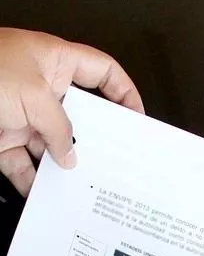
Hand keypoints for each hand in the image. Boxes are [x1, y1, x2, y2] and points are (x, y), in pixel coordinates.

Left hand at [0, 27, 143, 195]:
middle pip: (81, 116)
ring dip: (65, 165)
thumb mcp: (33, 96)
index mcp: (54, 61)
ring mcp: (22, 114)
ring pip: (54, 145)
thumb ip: (61, 128)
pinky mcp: (3, 138)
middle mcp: (42, 87)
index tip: (138, 118)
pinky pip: (25, 163)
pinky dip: (34, 180)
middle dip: (96, 138)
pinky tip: (47, 194)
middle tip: (115, 158)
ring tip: (84, 183)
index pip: (103, 72)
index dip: (125, 92)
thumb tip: (71, 154)